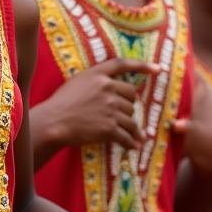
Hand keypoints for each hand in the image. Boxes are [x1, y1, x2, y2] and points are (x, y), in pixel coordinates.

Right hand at [37, 58, 160, 148]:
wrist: (53, 122)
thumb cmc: (61, 103)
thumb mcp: (77, 83)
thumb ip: (95, 81)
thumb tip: (114, 87)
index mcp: (98, 75)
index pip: (123, 65)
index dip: (142, 66)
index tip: (157, 69)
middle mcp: (107, 88)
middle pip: (132, 97)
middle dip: (129, 106)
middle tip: (122, 115)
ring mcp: (109, 108)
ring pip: (131, 118)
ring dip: (132, 128)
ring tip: (133, 136)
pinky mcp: (109, 128)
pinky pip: (127, 136)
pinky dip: (131, 143)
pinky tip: (133, 146)